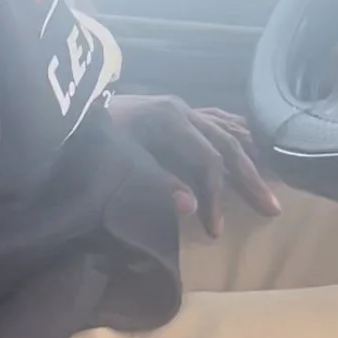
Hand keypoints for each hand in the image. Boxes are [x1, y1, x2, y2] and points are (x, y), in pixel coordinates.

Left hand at [105, 95, 279, 236]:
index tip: (216, 230)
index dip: (217, 197)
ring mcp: (179, 108)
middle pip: (226, 144)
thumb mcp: (120, 162)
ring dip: (249, 156)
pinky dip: (235, 132)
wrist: (65, 110)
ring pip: (225, 130)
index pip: (209, 161)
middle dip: (249, 178)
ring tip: (271, 178)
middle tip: (272, 208)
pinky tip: (249, 139)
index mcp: (170, 120)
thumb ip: (157, 182)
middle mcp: (182, 110)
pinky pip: (214, 120)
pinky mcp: (173, 110)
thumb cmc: (90, 139)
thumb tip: (192, 205)